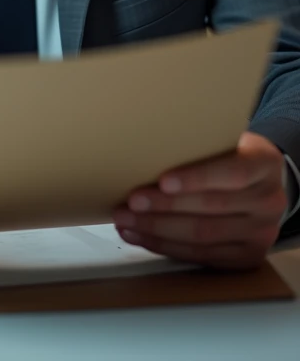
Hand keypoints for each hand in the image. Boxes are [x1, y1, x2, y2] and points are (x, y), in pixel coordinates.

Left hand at [112, 132, 288, 268]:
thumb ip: (199, 144)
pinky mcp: (248, 257)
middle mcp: (269, 201)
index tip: (162, 181)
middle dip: (165, 207)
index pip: (232, 173)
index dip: (196, 178)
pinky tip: (141, 237)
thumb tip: (145, 146)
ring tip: (126, 222)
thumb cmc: (229, 154)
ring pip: (203, 236)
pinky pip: (202, 256)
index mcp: (265, 164)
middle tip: (131, 202)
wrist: (260, 182)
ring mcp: (261, 234)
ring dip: (158, 230)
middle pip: (212, 208)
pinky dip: (166, 247)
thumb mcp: (224, 138)